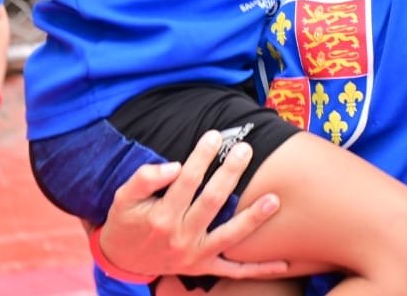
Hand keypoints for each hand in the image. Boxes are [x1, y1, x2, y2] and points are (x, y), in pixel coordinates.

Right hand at [97, 129, 286, 279]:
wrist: (122, 260)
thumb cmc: (126, 222)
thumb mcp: (123, 198)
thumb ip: (145, 178)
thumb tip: (174, 166)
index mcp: (162, 217)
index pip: (187, 181)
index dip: (201, 157)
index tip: (215, 136)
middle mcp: (181, 238)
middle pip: (211, 202)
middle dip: (230, 174)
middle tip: (245, 150)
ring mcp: (195, 255)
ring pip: (229, 236)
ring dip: (253, 219)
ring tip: (275, 200)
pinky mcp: (204, 267)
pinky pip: (235, 270)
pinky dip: (260, 269)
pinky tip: (284, 263)